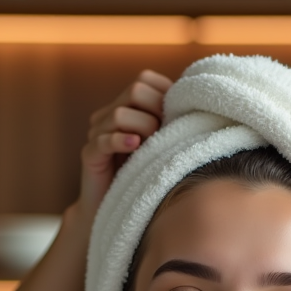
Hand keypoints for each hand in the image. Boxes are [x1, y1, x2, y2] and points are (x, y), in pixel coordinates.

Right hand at [77, 70, 174, 213]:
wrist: (122, 211)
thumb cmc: (149, 176)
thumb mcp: (165, 144)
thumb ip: (174, 121)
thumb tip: (199, 103)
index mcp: (127, 107)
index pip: (145, 79)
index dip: (165, 93)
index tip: (177, 117)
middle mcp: (109, 114)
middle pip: (135, 90)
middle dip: (157, 109)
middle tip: (166, 133)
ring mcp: (97, 133)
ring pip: (120, 113)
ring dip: (144, 127)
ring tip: (152, 146)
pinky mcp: (90, 154)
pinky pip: (104, 140)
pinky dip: (121, 140)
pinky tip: (135, 146)